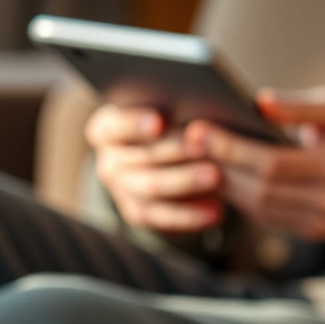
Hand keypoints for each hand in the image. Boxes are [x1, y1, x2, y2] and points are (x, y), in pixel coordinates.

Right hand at [87, 104, 224, 234]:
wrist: (165, 162)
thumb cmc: (170, 123)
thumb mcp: (168, 112)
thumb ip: (177, 109)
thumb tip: (204, 117)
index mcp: (108, 128)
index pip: (115, 126)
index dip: (135, 123)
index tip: (159, 121)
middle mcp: (109, 160)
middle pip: (140, 156)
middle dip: (174, 150)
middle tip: (203, 147)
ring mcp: (121, 189)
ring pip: (151, 186)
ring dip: (185, 181)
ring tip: (216, 176)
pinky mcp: (138, 212)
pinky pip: (163, 215)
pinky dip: (190, 214)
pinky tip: (216, 210)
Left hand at [185, 89, 324, 242]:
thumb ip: (297, 106)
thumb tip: (259, 102)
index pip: (272, 164)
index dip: (232, 149)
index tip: (200, 130)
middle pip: (260, 189)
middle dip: (220, 165)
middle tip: (190, 142)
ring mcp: (323, 222)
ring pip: (259, 208)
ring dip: (226, 184)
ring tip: (200, 158)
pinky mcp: (314, 233)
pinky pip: (267, 218)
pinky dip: (242, 198)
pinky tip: (225, 177)